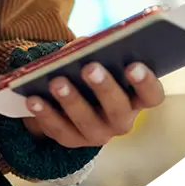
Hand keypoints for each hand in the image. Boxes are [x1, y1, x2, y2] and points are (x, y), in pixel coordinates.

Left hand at [20, 62, 164, 148]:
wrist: (68, 102)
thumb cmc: (88, 71)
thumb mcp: (95, 59)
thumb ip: (95, 52)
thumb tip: (85, 44)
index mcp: (135, 98)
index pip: (151, 95)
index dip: (146, 82)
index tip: (133, 65)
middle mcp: (121, 120)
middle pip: (118, 110)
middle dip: (104, 88)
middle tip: (90, 68)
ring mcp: (97, 134)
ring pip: (88, 124)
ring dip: (72, 102)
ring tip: (57, 81)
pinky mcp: (71, 140)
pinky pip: (58, 130)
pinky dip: (45, 113)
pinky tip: (33, 97)